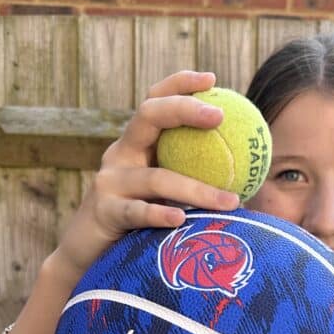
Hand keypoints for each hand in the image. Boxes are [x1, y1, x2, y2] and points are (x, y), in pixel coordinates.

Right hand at [56, 70, 240, 275]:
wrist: (87, 254)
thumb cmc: (136, 224)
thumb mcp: (161, 195)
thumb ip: (189, 178)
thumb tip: (246, 176)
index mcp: (136, 145)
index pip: (155, 102)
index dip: (179, 84)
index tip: (212, 79)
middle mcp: (120, 155)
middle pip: (148, 116)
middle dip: (184, 110)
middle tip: (219, 116)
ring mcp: (109, 181)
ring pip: (156, 177)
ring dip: (196, 189)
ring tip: (230, 201)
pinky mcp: (105, 211)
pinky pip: (137, 211)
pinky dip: (159, 214)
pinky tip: (181, 220)